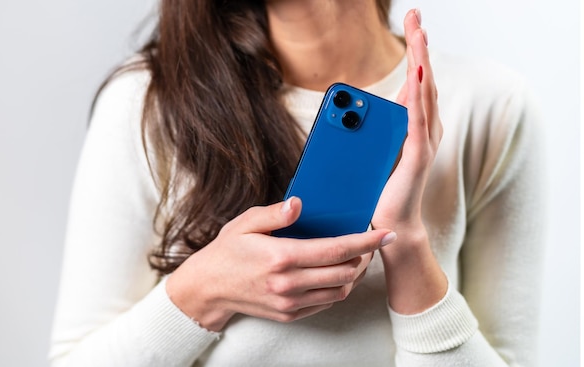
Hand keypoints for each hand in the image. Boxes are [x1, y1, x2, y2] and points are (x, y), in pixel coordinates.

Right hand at [167, 197, 395, 330]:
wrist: (208, 288)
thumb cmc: (227, 251)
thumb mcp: (245, 223)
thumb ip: (275, 212)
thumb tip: (299, 204)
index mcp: (282, 257)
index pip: (336, 250)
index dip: (366, 242)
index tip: (386, 233)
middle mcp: (289, 284)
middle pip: (345, 273)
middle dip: (366, 256)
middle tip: (373, 242)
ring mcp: (290, 303)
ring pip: (339, 292)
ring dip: (354, 274)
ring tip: (357, 257)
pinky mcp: (290, 314)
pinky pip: (325, 303)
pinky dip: (337, 288)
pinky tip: (335, 273)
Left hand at [372, 9, 447, 313]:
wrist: (389, 226)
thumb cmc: (380, 191)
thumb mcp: (370, 153)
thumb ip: (367, 132)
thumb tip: (346, 116)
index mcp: (413, 128)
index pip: (416, 83)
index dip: (416, 53)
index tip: (414, 26)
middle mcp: (423, 130)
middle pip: (423, 79)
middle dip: (421, 46)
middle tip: (417, 15)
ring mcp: (423, 142)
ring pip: (424, 93)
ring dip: (422, 61)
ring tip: (419, 32)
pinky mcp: (417, 157)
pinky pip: (418, 121)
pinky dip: (418, 97)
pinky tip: (416, 75)